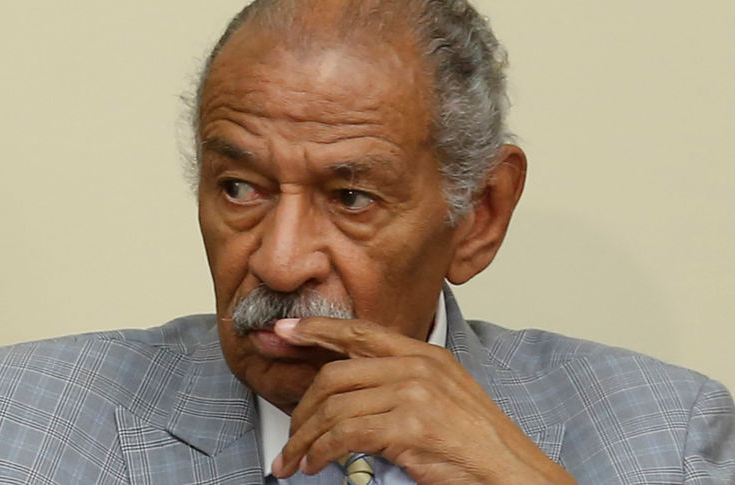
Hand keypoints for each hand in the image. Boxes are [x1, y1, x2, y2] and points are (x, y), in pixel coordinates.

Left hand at [270, 317, 575, 484]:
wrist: (514, 473)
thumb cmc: (477, 443)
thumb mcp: (441, 397)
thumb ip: (400, 385)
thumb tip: (351, 395)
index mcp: (424, 355)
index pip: (359, 332)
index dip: (316, 329)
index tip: (283, 330)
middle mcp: (417, 366)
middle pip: (336, 375)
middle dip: (302, 406)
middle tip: (290, 434)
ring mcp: (415, 393)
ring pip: (335, 407)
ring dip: (306, 438)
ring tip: (295, 459)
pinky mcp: (411, 426)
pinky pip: (346, 434)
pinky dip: (321, 451)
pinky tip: (314, 464)